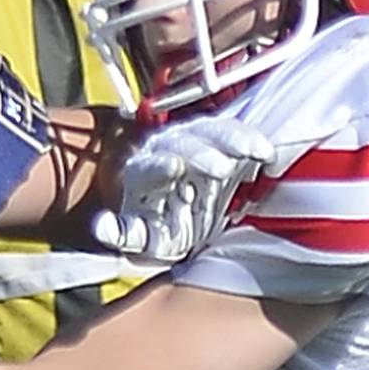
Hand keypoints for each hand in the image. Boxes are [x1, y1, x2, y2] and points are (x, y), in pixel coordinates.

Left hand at [92, 116, 274, 262]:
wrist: (177, 212)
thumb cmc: (156, 227)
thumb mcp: (139, 237)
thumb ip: (121, 233)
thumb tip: (102, 227)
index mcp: (142, 172)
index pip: (148, 165)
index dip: (159, 165)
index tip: (173, 167)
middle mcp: (167, 149)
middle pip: (183, 144)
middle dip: (202, 154)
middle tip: (220, 169)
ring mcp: (195, 141)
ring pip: (211, 132)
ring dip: (232, 141)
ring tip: (252, 151)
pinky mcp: (221, 140)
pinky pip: (234, 133)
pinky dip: (250, 140)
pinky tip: (266, 152)